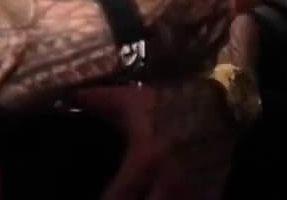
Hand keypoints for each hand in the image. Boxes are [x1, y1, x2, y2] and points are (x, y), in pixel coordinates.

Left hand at [72, 78, 240, 199]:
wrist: (220, 99)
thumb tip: (66, 96)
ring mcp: (192, 193)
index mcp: (144, 160)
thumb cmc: (170, 100)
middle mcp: (168, 183)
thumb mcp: (130, 100)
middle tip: (123, 199)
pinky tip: (166, 199)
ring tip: (145, 198)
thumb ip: (96, 102)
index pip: (116, 199)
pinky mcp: (211, 195)